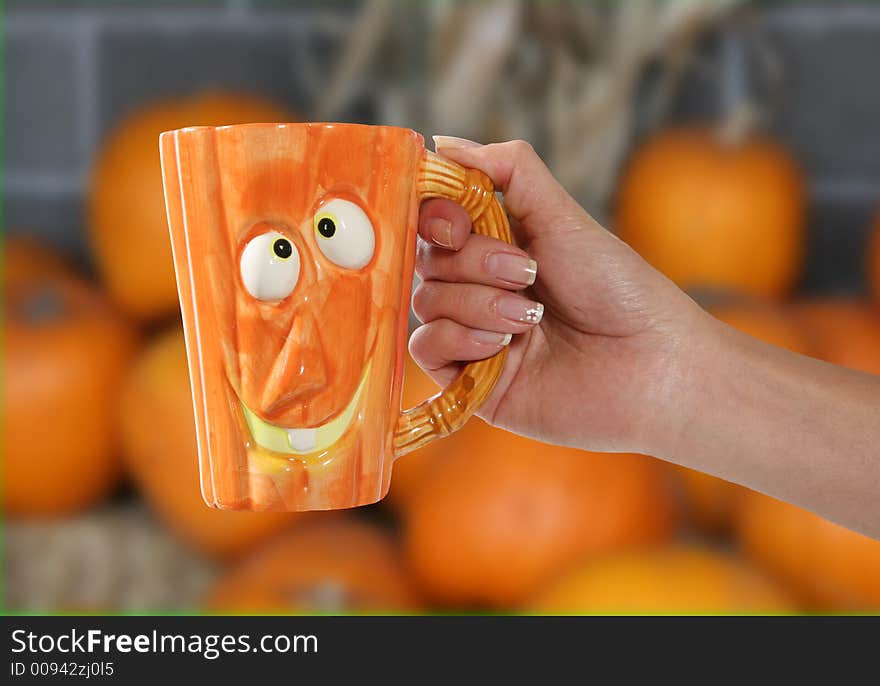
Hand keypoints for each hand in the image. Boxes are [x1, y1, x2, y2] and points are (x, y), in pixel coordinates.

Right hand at [411, 138, 707, 453]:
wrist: (650, 364)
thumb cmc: (618, 289)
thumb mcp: (564, 217)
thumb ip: (509, 171)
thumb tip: (445, 145)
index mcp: (500, 245)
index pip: (436, 220)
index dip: (436, 216)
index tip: (460, 223)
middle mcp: (481, 286)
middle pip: (428, 258)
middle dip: (475, 261)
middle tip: (528, 273)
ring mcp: (474, 332)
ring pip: (427, 300)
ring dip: (478, 303)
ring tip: (530, 318)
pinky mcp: (470, 378)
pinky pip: (426, 348)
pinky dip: (459, 339)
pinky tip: (504, 346)